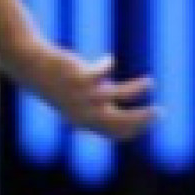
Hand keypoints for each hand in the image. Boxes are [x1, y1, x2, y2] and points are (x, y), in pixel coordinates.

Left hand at [7, 43, 157, 138]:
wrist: (33, 67)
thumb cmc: (58, 83)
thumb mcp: (80, 96)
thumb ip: (98, 101)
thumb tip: (116, 98)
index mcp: (84, 120)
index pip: (115, 133)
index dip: (136, 129)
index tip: (153, 120)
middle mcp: (83, 112)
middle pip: (120, 121)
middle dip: (143, 118)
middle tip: (161, 111)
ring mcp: (82, 96)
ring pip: (118, 95)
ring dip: (137, 89)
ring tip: (150, 82)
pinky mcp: (80, 77)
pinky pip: (102, 72)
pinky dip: (107, 65)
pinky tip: (108, 60)